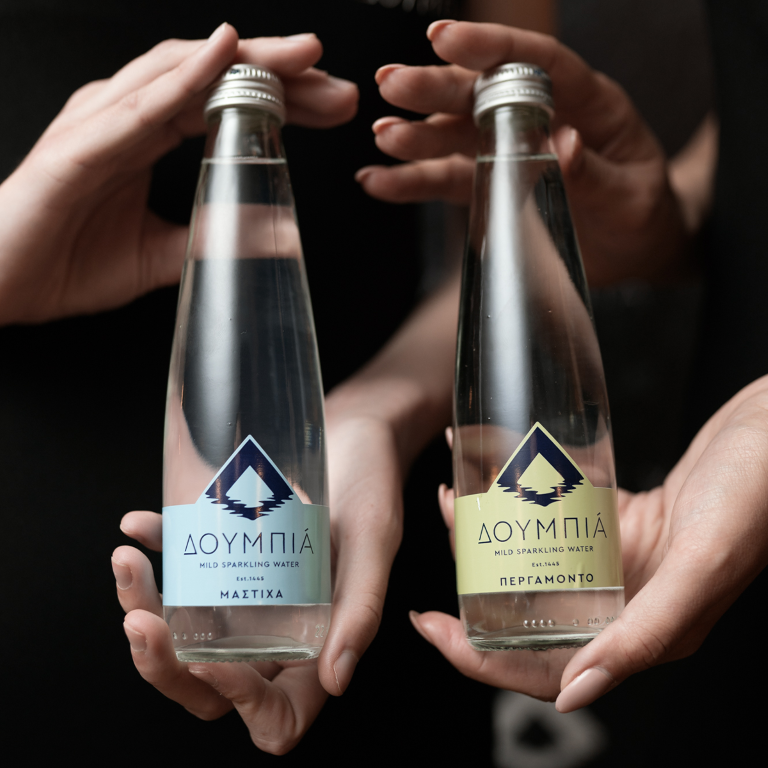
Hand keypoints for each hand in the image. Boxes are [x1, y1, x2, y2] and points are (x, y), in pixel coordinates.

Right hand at [0, 23, 357, 325]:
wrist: (1, 283)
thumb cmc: (67, 262)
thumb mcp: (163, 254)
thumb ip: (214, 236)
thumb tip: (275, 235)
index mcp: (146, 136)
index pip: (225, 103)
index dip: (282, 99)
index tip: (330, 103)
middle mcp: (127, 116)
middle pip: (214, 77)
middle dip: (278, 73)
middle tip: (334, 77)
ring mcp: (103, 122)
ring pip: (184, 74)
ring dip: (246, 61)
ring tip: (301, 54)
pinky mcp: (81, 145)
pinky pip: (140, 103)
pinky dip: (183, 77)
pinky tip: (222, 54)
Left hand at [112, 274, 457, 750]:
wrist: (354, 430)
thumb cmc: (374, 482)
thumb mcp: (373, 540)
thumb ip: (361, 606)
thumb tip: (336, 679)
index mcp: (321, 641)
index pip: (278, 712)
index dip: (240, 705)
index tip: (215, 663)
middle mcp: (279, 628)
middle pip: (211, 683)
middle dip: (163, 665)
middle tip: (139, 620)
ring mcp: (248, 593)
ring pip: (185, 632)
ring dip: (143, 608)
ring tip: (128, 564)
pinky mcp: (229, 553)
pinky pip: (185, 567)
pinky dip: (157, 549)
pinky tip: (140, 524)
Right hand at [357, 20, 690, 286]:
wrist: (635, 250)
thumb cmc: (642, 215)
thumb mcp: (630, 197)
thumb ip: (595, 173)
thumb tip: (561, 146)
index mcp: (587, 104)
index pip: (536, 62)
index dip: (489, 48)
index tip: (442, 39)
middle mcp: (541, 119)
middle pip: (482, 94)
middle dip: (435, 89)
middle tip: (391, 85)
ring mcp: (511, 152)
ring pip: (457, 136)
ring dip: (417, 136)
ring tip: (383, 137)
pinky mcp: (492, 186)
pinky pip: (449, 181)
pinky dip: (413, 183)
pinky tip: (381, 182)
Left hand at [412, 377, 767, 709]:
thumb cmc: (757, 493)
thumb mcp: (701, 564)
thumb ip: (645, 634)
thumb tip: (573, 695)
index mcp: (642, 633)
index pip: (544, 669)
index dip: (479, 658)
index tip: (429, 625)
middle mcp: (623, 602)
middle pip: (528, 609)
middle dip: (474, 578)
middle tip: (445, 531)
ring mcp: (616, 559)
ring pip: (536, 559)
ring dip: (493, 531)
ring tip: (458, 492)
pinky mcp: (615, 518)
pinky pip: (556, 515)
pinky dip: (524, 494)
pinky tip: (496, 465)